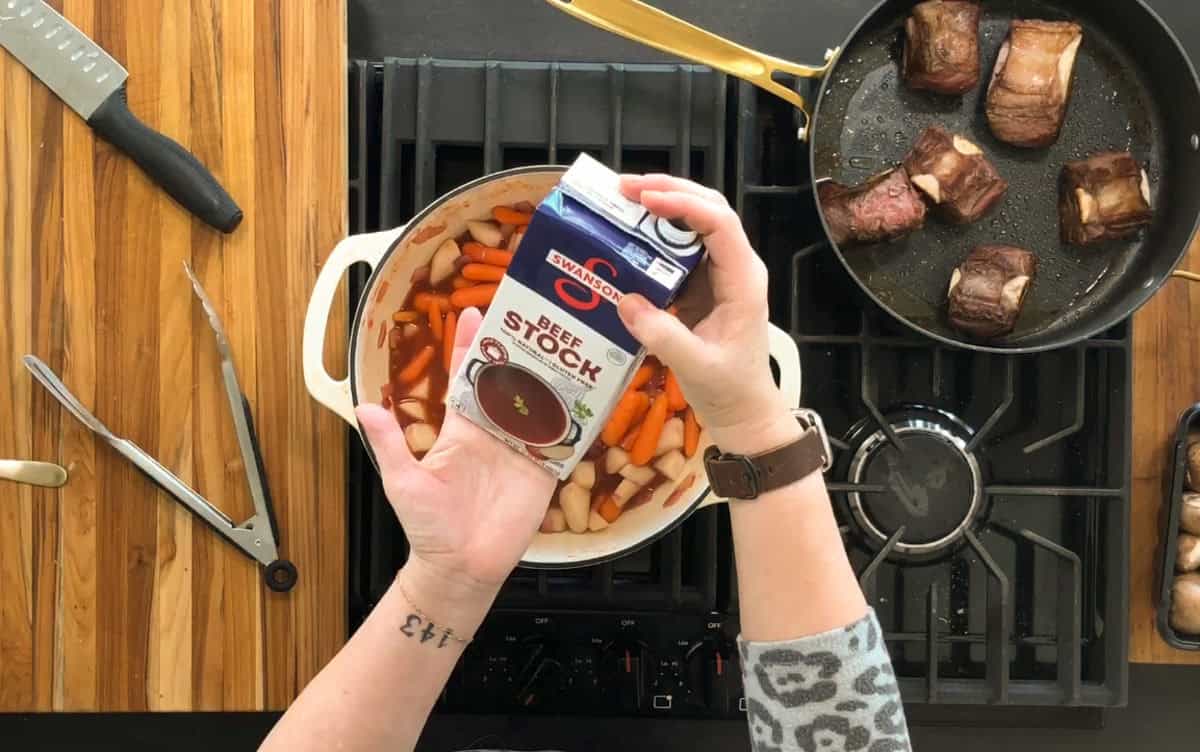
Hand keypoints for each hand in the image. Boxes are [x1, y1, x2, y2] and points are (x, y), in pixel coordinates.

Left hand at [356, 308, 556, 599]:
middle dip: (519, 349)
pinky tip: (587, 392)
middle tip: (532, 316)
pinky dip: (573, 417)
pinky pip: (560, 440)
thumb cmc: (428, 528)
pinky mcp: (543, 471)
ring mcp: (520, 450)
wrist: (460, 568)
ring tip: (563, 343)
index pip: (467, 378)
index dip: (470, 346)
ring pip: (538, 404)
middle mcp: (492, 433)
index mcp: (460, 429)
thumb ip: (391, 443)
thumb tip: (364, 406)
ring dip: (549, 375)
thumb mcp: (403, 481)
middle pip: (509, 382)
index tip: (475, 312)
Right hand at [617, 174, 797, 454]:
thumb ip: (663, 336)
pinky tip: (626, 233)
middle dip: (669, 190)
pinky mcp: (700, 286)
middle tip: (623, 186)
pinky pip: (677, 249)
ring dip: (660, 206)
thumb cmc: (729, 390)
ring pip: (693, 223)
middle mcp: (734, 267)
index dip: (683, 204)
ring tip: (621, 199)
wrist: (742, 412)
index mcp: (743, 281)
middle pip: (708, 209)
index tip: (645, 199)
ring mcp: (717, 274)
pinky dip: (652, 235)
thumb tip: (625, 301)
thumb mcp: (696, 367)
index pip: (719, 224)